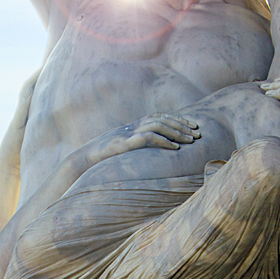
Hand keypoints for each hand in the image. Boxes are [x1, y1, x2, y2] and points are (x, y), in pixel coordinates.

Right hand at [83, 114, 199, 166]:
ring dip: (176, 133)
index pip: (158, 116)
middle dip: (181, 125)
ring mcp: (127, 134)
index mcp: (131, 126)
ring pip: (157, 126)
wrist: (81, 162)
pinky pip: (148, 139)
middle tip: (198, 133)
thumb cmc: (102, 160)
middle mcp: (131, 126)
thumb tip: (153, 153)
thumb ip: (136, 147)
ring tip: (191, 141)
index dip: (176, 119)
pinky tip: (175, 148)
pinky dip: (164, 142)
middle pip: (161, 119)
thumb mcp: (122, 150)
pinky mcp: (124, 144)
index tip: (192, 126)